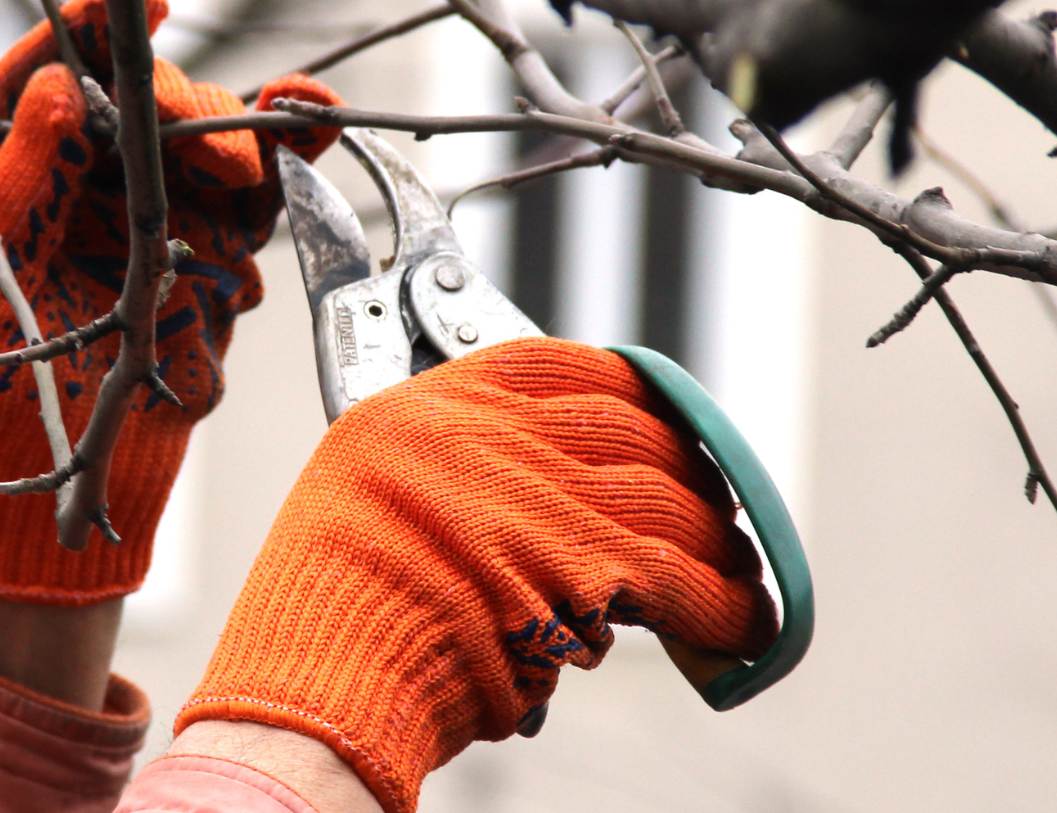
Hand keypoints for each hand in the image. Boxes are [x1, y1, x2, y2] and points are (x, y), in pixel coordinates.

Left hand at [0, 0, 342, 606]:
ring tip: (298, 122)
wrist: (54, 518)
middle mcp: (86, 197)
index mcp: (9, 189)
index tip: (137, 2)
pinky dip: (291, 170)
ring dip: (256, 129)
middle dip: (191, 113)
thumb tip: (64, 87)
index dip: (88, 31)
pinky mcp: (210, 271)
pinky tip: (313, 136)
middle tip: (225, 162)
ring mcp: (154, 230)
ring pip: (211, 148)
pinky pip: (255, 209)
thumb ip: (18, 190)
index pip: (48, 83)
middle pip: (145, 111)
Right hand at [173, 337, 776, 812]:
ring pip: (666, 500)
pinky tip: (741, 623)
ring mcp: (538, 495)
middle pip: (629, 428)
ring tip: (734, 568)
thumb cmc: (328, 616)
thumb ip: (456, 477)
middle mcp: (487, 435)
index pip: (562, 365)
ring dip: (713, 539)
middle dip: (685, 468)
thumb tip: (558, 500)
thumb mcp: (370, 500)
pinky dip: (720, 604)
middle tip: (710, 500)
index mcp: (429, 408)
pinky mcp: (581, 569)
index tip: (659, 412)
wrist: (315, 690)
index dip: (629, 388)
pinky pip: (679, 576)